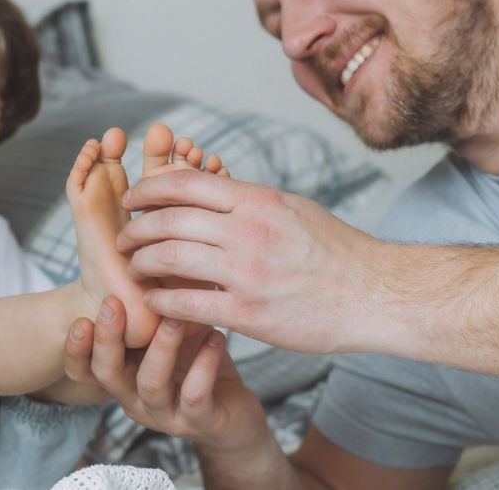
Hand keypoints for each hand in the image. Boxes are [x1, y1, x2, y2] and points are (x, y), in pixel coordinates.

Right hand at [65, 296, 269, 452]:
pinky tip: (215, 338)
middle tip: (112, 304)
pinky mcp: (198, 422)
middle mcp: (134, 398)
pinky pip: (194, 396)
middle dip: (107, 339)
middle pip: (107, 374)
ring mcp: (164, 413)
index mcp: (121, 376)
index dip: (76, 349)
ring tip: (174, 317)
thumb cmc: (194, 362)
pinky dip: (203, 365)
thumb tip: (141, 249)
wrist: (234, 412)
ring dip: (161, 347)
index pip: (84, 369)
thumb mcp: (167, 331)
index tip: (80, 318)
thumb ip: (150, 307)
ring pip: (151, 383)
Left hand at [117, 170, 391, 354]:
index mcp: (256, 201)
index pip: (185, 184)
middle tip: (123, 237)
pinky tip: (153, 302)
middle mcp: (248, 231)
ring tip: (132, 267)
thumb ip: (247, 201)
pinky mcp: (248, 313)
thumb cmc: (336, 250)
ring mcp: (246, 273)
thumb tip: (210, 189)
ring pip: (169, 259)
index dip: (149, 189)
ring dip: (140, 262)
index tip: (132, 198)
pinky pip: (187, 304)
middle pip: (168, 220)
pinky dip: (160, 301)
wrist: (375, 295)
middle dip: (135, 228)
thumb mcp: (292, 208)